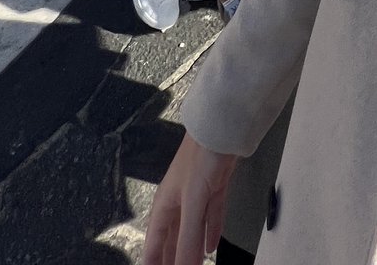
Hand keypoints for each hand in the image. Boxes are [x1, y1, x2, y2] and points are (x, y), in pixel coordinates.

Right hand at [143, 131, 236, 264]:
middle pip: (172, 239)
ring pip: (191, 230)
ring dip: (191, 250)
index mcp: (164, 206)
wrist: (223, 127)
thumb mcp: (192, 202)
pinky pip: (210, 217)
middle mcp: (178, 202)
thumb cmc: (201, 154)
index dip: (153, 263)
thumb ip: (188, 238)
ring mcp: (197, 195)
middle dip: (172, 259)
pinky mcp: (214, 188)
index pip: (153, 244)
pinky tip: (211, 246)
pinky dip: (210, 232)